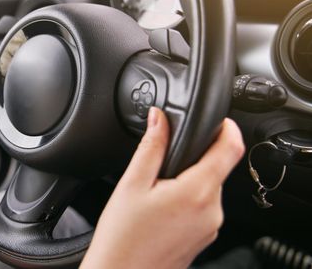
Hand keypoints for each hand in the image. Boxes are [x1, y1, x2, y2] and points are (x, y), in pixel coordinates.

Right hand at [81, 107, 244, 268]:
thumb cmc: (122, 236)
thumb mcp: (132, 184)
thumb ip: (150, 146)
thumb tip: (159, 118)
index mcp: (196, 192)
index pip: (231, 149)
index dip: (228, 128)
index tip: (218, 121)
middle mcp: (212, 211)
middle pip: (217, 168)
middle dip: (194, 158)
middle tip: (162, 164)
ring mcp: (211, 227)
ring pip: (208, 187)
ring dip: (189, 179)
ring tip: (156, 191)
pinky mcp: (205, 237)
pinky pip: (203, 206)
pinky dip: (188, 198)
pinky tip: (161, 208)